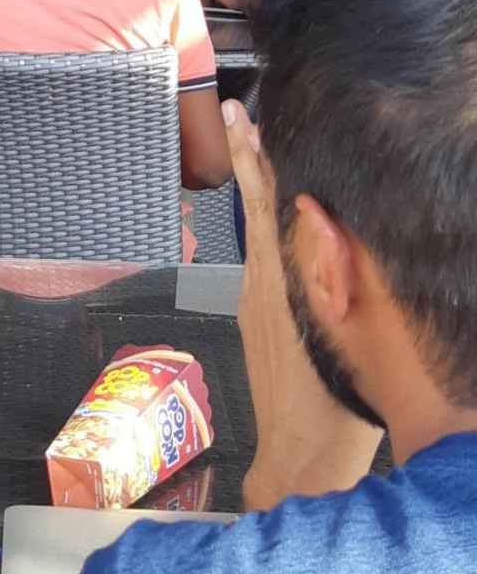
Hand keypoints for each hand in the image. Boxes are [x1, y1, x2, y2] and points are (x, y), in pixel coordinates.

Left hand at [223, 101, 381, 511]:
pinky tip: (275, 218)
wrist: (299, 458)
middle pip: (256, 211)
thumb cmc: (333, 409)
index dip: (255, 163)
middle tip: (234, 114)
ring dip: (256, 190)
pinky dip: (267, 229)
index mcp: (283, 284)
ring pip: (259, 233)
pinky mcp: (257, 319)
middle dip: (248, 160)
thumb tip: (316, 222)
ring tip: (250, 145)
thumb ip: (328, 276)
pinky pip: (262, 261)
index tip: (244, 123)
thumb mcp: (339, 333)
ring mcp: (255, 302)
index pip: (267, 208)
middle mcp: (262, 286)